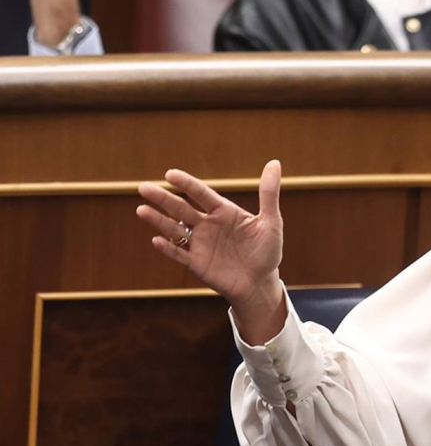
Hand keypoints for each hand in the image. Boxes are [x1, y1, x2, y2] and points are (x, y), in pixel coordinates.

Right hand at [137, 161, 285, 341]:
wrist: (261, 283)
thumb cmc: (267, 251)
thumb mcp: (271, 222)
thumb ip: (269, 194)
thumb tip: (274, 163)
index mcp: (223, 212)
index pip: (202, 194)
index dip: (186, 184)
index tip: (170, 174)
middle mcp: (207, 225)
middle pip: (181, 209)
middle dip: (163, 198)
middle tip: (143, 187)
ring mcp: (200, 245)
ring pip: (175, 229)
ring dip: (158, 220)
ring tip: (141, 210)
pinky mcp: (197, 264)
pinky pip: (179, 254)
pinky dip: (168, 248)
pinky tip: (156, 240)